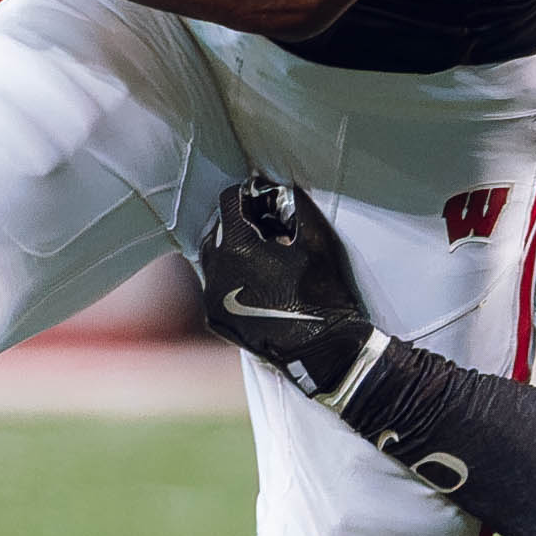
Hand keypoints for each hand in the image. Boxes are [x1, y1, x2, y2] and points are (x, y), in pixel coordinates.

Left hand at [195, 175, 378, 400]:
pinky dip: (230, 276)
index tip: (263, 198)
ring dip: (232, 250)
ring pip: (213, 258)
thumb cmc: (323, 292)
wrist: (322, 347)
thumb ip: (298, 206)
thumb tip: (282, 188)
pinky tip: (255, 281)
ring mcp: (212, 297)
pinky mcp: (215, 318)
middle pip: (217, 229)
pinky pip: (214, 284)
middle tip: (266, 229)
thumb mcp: (317, 239)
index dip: (248, 195)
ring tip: (261, 257)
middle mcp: (216, 271)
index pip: (228, 202)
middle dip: (239, 223)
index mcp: (238, 247)